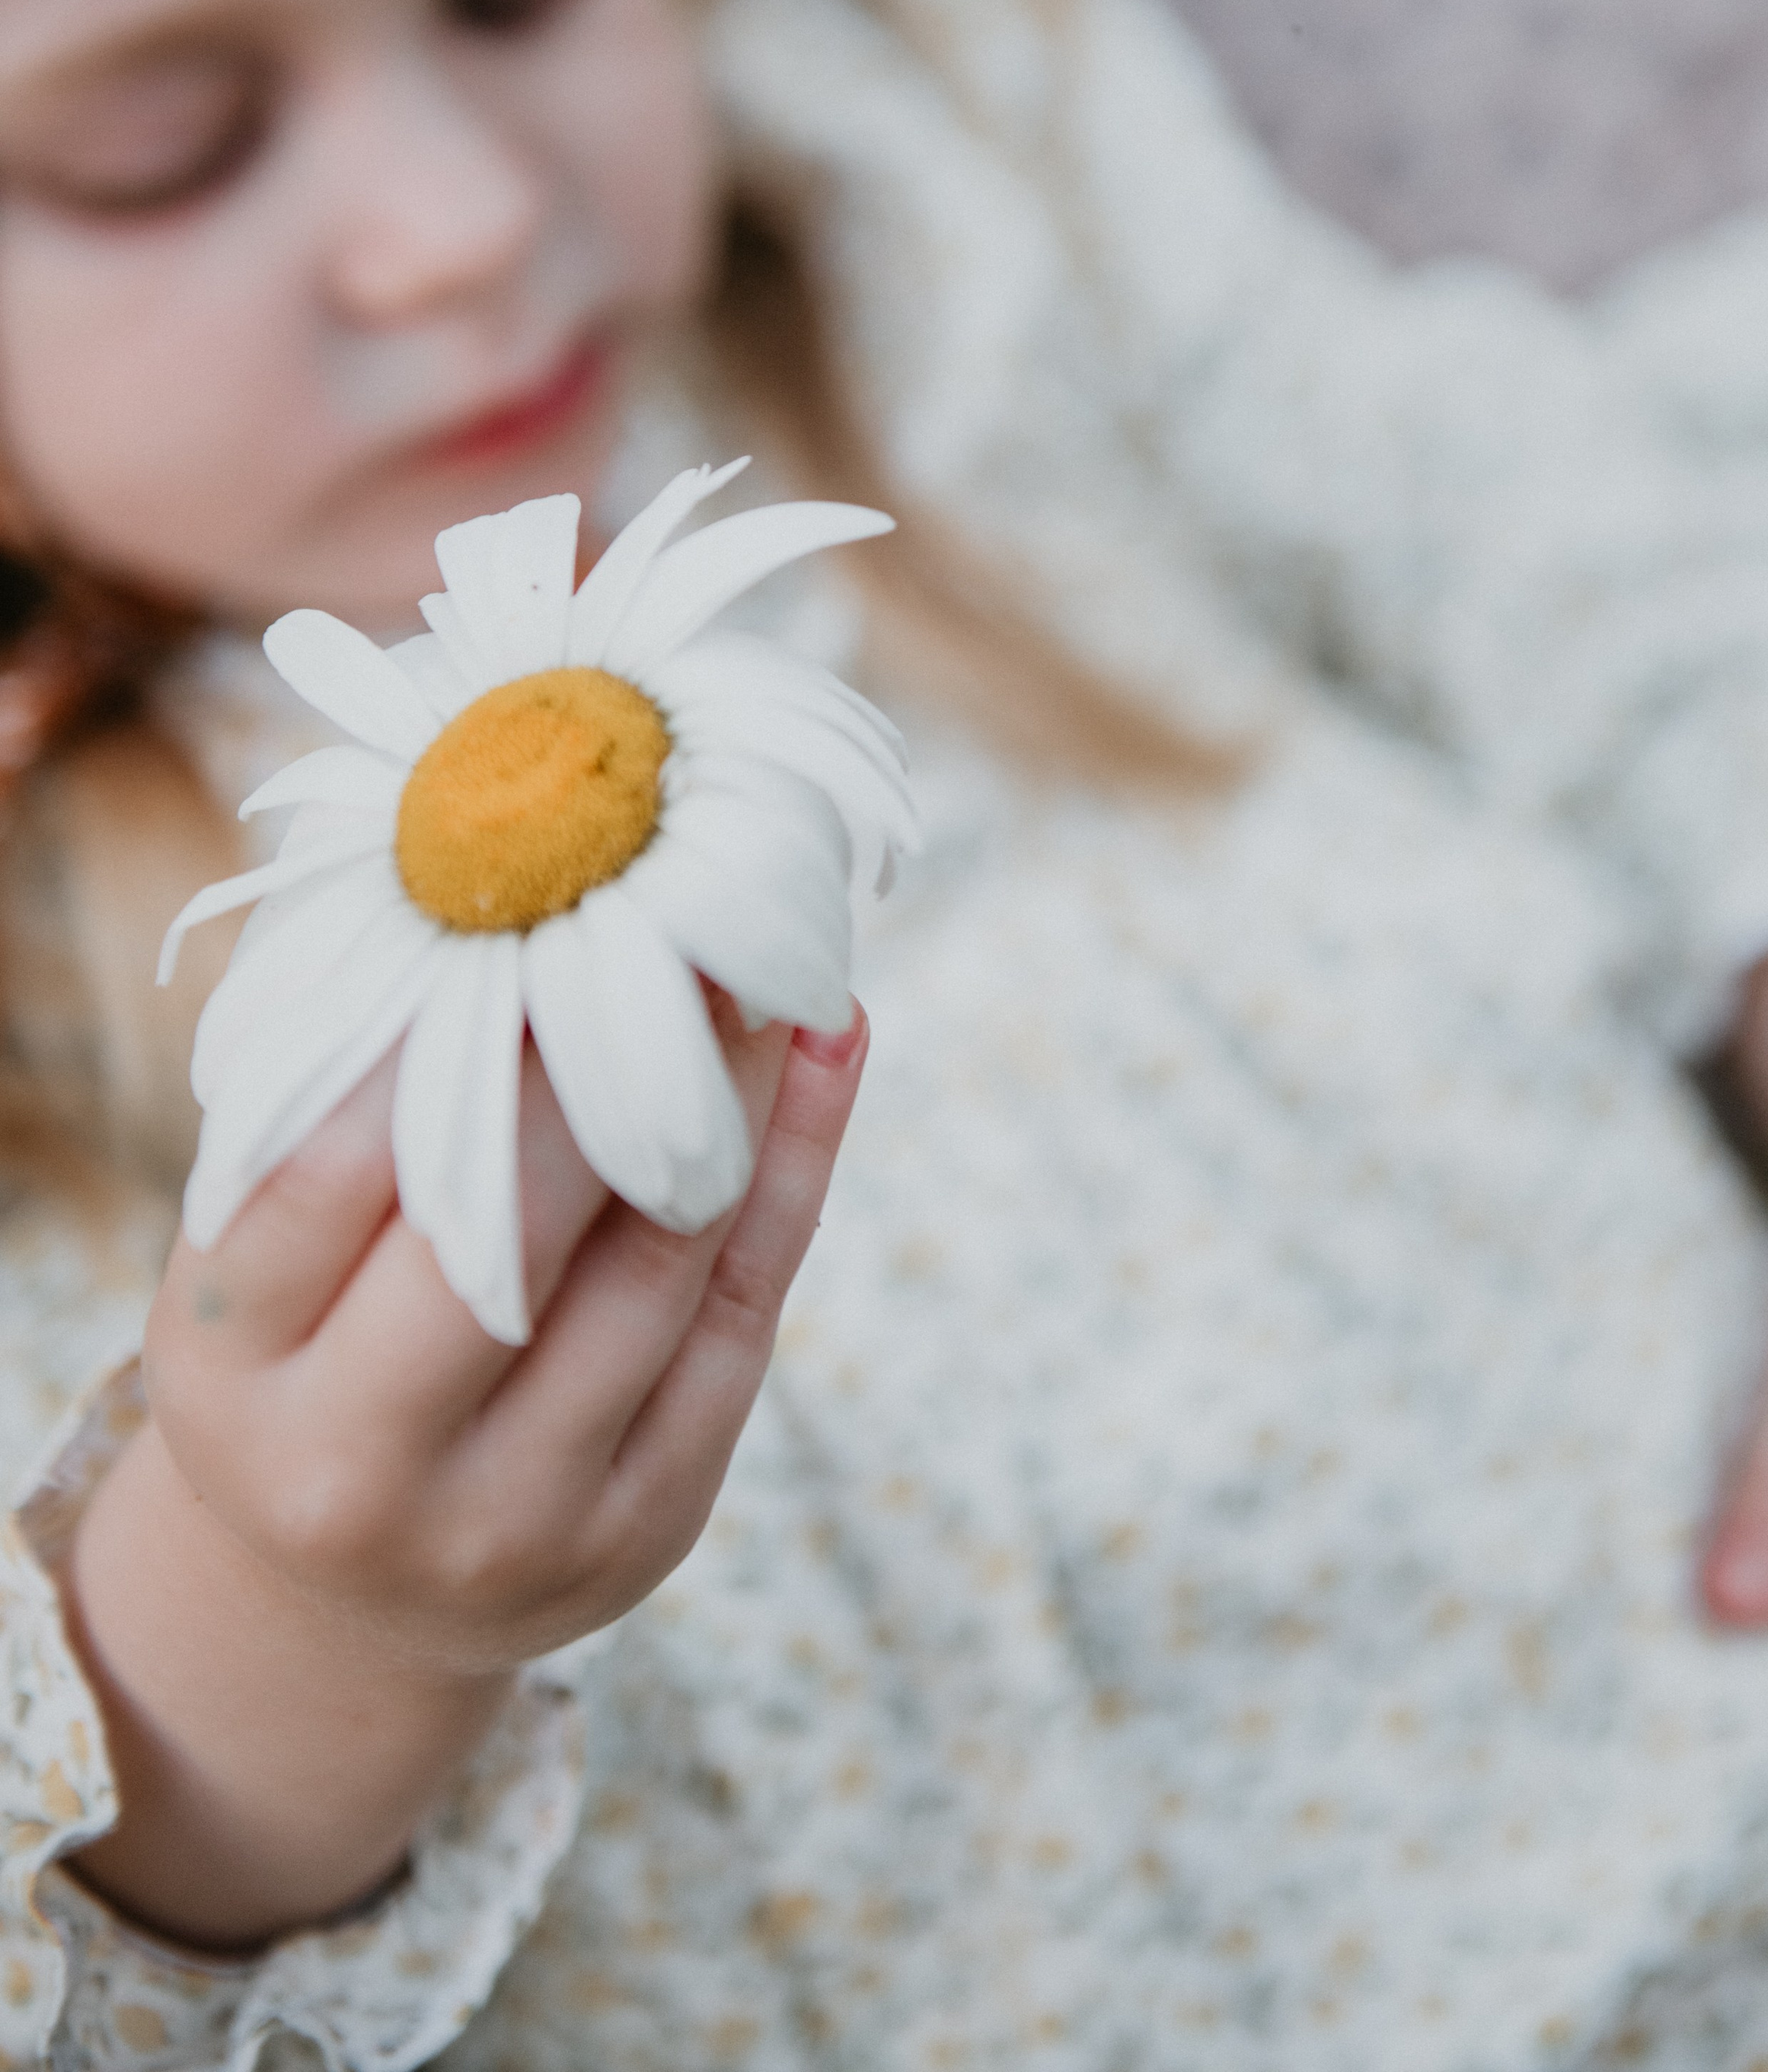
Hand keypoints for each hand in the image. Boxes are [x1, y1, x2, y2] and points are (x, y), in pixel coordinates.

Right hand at [64, 994, 866, 1951]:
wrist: (348, 1592)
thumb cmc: (301, 1349)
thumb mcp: (255, 1246)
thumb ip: (338, 1094)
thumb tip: (475, 890)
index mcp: (227, 1373)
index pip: (336, 1170)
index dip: (444, 1029)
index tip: (533, 903)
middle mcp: (359, 1471)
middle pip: (509, 1233)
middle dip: (603, 1053)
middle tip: (674, 902)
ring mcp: (514, 1521)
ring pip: (654, 1268)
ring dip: (729, 1088)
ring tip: (765, 951)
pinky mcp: (645, 1531)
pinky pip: (743, 1323)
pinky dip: (792, 1170)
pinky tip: (823, 1050)